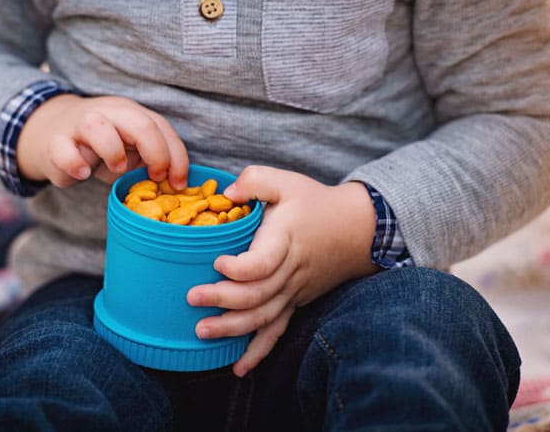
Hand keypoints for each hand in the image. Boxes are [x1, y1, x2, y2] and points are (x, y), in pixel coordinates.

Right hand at [17, 94, 188, 187]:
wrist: (52, 134)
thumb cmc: (101, 147)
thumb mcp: (132, 151)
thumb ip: (151, 159)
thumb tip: (176, 183)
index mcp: (131, 114)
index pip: (162, 128)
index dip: (176, 157)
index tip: (178, 184)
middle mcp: (108, 113)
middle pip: (139, 123)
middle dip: (156, 153)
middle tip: (155, 177)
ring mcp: (79, 125)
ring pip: (96, 125)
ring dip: (113, 151)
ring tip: (117, 168)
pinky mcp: (55, 142)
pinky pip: (61, 148)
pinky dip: (74, 162)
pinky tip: (83, 173)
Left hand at [186, 166, 379, 376]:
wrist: (357, 229)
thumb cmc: (316, 203)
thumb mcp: (287, 181)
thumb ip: (255, 181)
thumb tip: (226, 192)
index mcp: (285, 240)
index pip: (263, 263)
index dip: (239, 268)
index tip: (217, 262)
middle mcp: (290, 271)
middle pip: (256, 295)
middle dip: (222, 300)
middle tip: (192, 298)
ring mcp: (294, 291)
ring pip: (263, 318)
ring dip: (232, 329)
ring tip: (202, 332)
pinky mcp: (295, 302)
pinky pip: (277, 331)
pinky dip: (258, 352)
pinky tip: (238, 369)